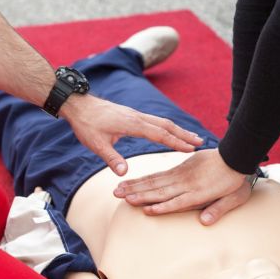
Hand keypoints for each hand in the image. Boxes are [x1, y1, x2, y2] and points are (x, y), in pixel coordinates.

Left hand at [60, 94, 203, 175]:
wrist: (79, 105)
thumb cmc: (87, 125)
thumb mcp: (97, 144)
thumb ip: (111, 158)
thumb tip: (124, 173)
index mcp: (133, 124)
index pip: (160, 134)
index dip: (176, 142)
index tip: (190, 149)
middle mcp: (138, 117)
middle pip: (167, 125)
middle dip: (184, 134)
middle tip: (200, 142)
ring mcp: (136, 115)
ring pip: (162, 121)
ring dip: (178, 130)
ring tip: (191, 137)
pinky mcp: (132, 115)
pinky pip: (155, 120)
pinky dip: (167, 127)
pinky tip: (170, 132)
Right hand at [113, 149, 251, 224]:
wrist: (235, 155)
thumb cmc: (235, 181)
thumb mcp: (234, 198)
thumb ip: (218, 209)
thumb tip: (204, 222)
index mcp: (199, 192)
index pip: (177, 201)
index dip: (162, 206)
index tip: (145, 210)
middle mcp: (187, 183)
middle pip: (160, 190)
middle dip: (138, 194)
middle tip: (119, 197)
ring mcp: (182, 175)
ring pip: (155, 182)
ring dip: (136, 186)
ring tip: (119, 189)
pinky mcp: (180, 168)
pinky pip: (160, 175)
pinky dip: (146, 179)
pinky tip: (134, 182)